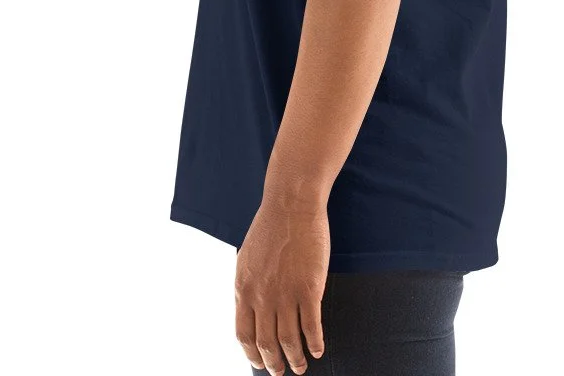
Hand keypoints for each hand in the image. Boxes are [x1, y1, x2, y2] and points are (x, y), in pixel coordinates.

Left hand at [235, 196, 329, 374]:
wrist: (291, 204)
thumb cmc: (270, 226)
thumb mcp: (247, 258)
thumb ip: (248, 286)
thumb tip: (250, 309)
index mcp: (243, 289)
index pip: (244, 335)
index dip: (252, 355)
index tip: (260, 363)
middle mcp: (262, 297)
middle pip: (267, 343)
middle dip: (274, 364)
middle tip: (282, 372)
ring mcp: (286, 294)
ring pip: (290, 340)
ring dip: (297, 358)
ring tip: (302, 366)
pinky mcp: (309, 288)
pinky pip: (312, 326)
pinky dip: (315, 342)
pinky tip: (319, 348)